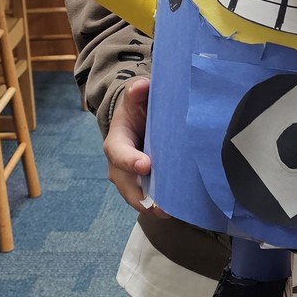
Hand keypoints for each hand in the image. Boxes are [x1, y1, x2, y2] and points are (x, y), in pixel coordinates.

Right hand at [103, 76, 168, 216]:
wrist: (137, 122)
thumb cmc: (136, 109)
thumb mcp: (135, 97)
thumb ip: (137, 91)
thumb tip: (141, 86)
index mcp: (116, 143)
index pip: (119, 154)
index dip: (131, 161)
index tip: (146, 164)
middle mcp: (120, 167)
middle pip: (127, 186)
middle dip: (143, 196)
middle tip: (161, 205)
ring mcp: (132, 179)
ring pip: (139, 197)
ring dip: (154, 206)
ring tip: (172, 211)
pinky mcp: (146, 186)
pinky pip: (151, 199)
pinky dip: (163, 204)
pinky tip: (180, 207)